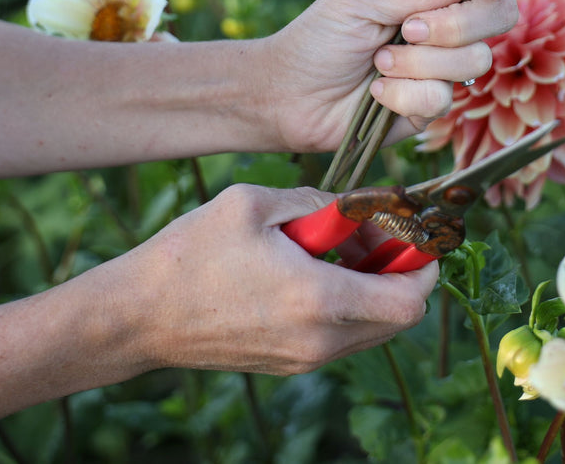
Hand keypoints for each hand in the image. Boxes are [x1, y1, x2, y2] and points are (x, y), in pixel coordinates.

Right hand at [95, 185, 437, 375]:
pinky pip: (342, 337)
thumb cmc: (191, 254)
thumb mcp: (254, 203)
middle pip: (399, 318)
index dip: (425, 265)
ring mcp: (304, 360)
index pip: (411, 299)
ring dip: (374, 288)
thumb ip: (317, 200)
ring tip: (340, 248)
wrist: (139, 316)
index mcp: (319, 300)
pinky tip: (315, 269)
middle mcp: (320, 341)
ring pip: (373, 329)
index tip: (412, 233)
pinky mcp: (288, 365)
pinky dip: (348, 305)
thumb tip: (353, 205)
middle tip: (377, 234)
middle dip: (402, 273)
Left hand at [262, 0, 518, 153]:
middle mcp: (443, 25)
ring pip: (474, 62)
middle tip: (407, 30)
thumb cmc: (318, 36)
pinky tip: (377, 93)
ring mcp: (441, 68)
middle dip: (454, 26)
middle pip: (497, 18)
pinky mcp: (430, 108)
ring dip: (418, 64)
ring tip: (377, 63)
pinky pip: (443, 100)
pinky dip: (404, 95)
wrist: (287, 95)